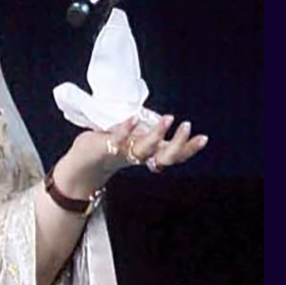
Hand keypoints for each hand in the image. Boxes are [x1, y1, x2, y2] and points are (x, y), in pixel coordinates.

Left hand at [58, 114, 209, 194]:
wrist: (81, 165)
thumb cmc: (110, 150)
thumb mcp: (133, 144)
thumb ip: (148, 137)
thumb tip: (165, 122)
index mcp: (147, 155)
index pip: (172, 156)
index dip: (189, 149)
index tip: (204, 138)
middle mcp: (138, 157)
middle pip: (164, 157)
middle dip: (179, 143)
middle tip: (187, 125)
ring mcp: (123, 153)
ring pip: (144, 149)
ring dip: (157, 135)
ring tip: (168, 119)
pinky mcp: (105, 147)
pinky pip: (118, 139)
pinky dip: (127, 129)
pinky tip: (135, 119)